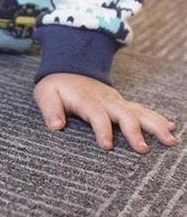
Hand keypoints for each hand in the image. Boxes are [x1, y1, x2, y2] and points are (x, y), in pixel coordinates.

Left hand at [33, 73, 176, 152]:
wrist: (68, 67)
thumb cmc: (55, 86)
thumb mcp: (45, 94)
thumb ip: (50, 109)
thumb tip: (55, 126)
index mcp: (85, 98)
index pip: (95, 114)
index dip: (101, 129)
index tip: (106, 146)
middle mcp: (104, 99)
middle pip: (122, 113)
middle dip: (134, 130)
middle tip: (143, 149)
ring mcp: (115, 100)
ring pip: (138, 111)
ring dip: (154, 124)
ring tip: (169, 140)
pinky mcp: (121, 103)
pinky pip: (141, 109)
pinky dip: (157, 117)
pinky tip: (171, 127)